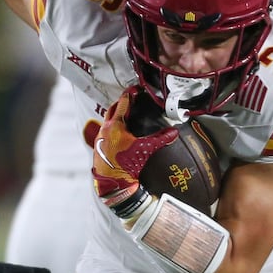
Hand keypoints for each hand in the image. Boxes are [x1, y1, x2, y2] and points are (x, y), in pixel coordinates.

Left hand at [92, 88, 176, 214]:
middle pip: (113, 109)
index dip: (130, 94)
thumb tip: (174, 132)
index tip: (135, 89)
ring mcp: (100, 137)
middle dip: (122, 102)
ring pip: (107, 119)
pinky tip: (119, 132)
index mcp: (116, 125)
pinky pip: (105, 130)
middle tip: (131, 99)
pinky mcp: (98, 145)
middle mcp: (105, 128)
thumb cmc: (126, 165)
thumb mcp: (145, 149)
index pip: (124, 103)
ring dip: (116, 115)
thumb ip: (160, 139)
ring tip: (126, 114)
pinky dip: (112, 126)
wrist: (113, 183)